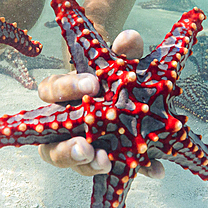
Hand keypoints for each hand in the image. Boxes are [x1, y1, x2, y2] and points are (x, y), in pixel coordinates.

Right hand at [36, 30, 165, 178]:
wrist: (126, 89)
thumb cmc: (110, 75)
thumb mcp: (117, 60)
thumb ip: (123, 50)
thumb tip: (130, 38)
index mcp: (62, 96)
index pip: (50, 92)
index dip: (66, 89)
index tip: (92, 84)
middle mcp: (64, 127)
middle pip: (50, 145)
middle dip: (66, 150)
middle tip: (85, 147)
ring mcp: (82, 147)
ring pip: (74, 163)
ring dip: (88, 166)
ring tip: (105, 163)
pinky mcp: (107, 159)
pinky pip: (118, 169)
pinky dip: (140, 168)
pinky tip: (157, 169)